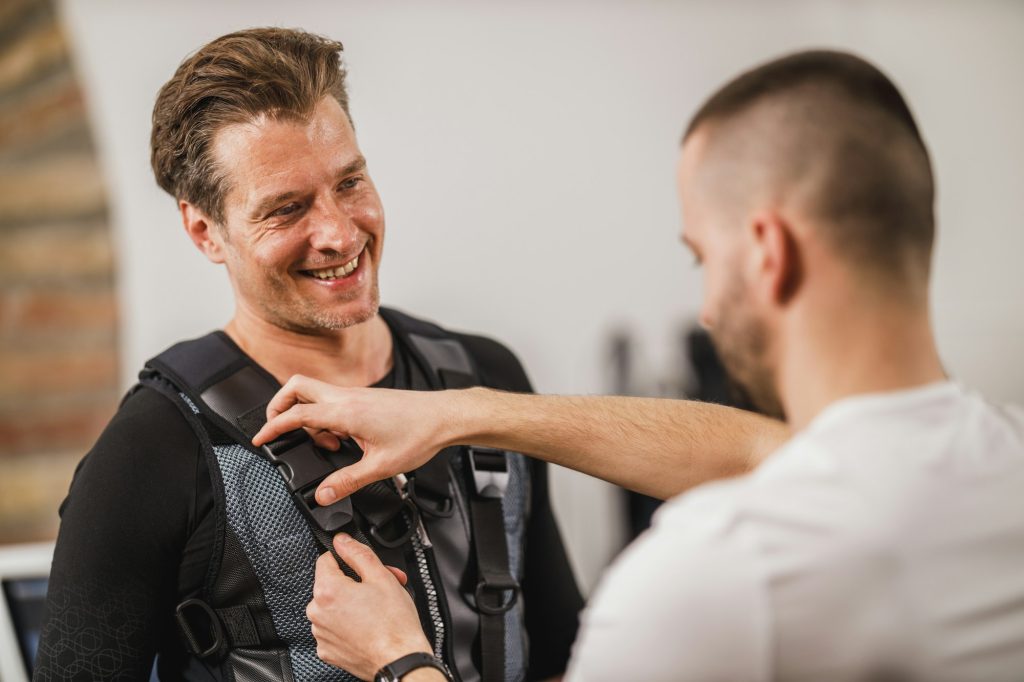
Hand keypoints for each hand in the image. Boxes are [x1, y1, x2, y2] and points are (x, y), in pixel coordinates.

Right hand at [251, 375, 456, 503]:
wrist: (444, 417)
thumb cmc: (419, 434)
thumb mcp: (381, 466)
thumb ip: (347, 482)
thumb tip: (323, 495)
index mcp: (345, 412)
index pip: (295, 414)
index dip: (272, 427)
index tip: (260, 439)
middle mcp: (347, 397)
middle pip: (296, 387)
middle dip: (279, 406)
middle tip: (278, 431)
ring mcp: (355, 395)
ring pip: (315, 394)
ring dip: (307, 416)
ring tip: (323, 446)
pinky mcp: (364, 398)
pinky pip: (332, 402)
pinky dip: (326, 418)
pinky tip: (341, 441)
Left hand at [308, 533, 432, 677]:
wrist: (399, 660)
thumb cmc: (394, 624)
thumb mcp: (381, 576)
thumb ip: (358, 553)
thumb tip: (342, 541)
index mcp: (327, 591)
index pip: (325, 560)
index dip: (347, 558)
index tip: (361, 565)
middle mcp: (317, 613)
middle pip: (331, 584)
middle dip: (355, 581)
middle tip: (380, 585)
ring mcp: (321, 634)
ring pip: (333, 606)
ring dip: (352, 602)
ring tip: (378, 607)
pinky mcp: (327, 650)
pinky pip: (334, 627)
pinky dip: (348, 623)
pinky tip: (369, 624)